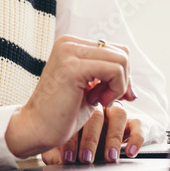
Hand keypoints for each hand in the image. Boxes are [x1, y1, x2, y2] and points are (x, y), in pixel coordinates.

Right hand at [4, 35, 136, 158]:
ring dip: (119, 86)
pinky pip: (115, 70)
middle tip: (104, 99)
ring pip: (121, 60)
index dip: (122, 75)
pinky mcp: (73, 67)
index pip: (115, 49)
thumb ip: (105, 74)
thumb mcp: (88, 86)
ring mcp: (69, 52)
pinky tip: (96, 101)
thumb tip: (132, 78)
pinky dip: (115, 90)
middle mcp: (68, 42)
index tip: (112, 95)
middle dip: (123, 81)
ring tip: (98, 100)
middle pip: (122, 53)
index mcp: (70, 44)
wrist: (37, 128)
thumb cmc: (62, 112)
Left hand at [40, 104, 145, 163]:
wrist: (100, 147)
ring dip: (113, 137)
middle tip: (86, 158)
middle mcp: (98, 107)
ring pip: (118, 115)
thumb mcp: (63, 150)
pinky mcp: (134, 122)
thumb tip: (57, 162)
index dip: (71, 140)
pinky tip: (129, 152)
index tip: (68, 158)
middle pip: (95, 115)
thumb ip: (57, 153)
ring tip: (109, 157)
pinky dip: (135, 138)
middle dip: (90, 140)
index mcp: (77, 109)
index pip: (73, 118)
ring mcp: (116, 112)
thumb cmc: (76, 147)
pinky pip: (138, 125)